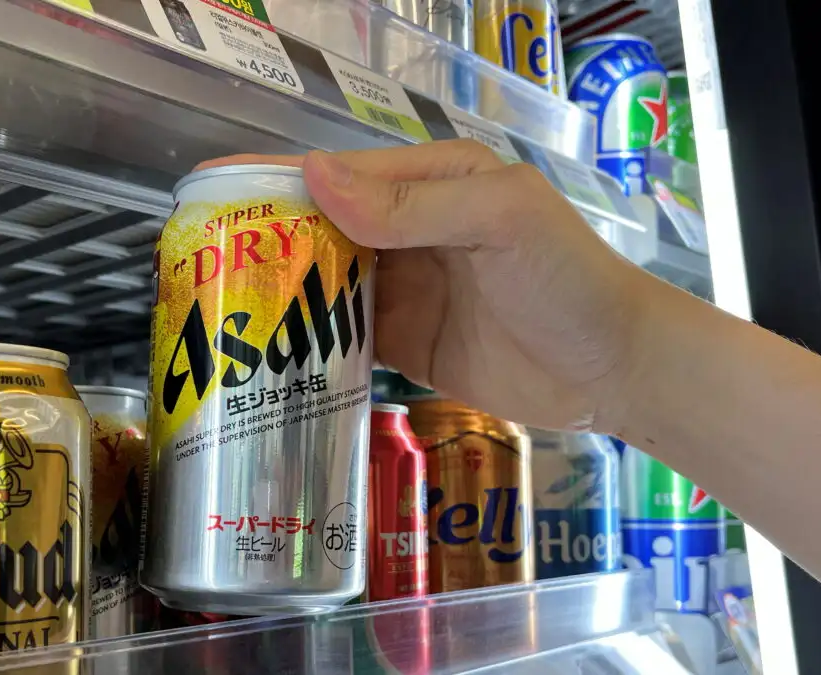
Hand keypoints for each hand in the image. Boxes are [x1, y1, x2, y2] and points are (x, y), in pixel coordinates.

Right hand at [197, 141, 672, 432]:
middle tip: (206, 268)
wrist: (614, 369)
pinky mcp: (407, 343)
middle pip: (324, 231)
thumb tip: (315, 178)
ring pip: (328, 285)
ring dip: (284, 296)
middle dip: (268, 244)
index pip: (340, 176)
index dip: (280, 185)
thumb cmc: (567, 278)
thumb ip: (411, 204)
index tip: (218, 199)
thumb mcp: (500, 220)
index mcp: (430, 183)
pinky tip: (272, 357)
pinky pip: (347, 337)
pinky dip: (312, 343)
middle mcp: (410, 231)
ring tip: (223, 314)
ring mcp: (406, 289)